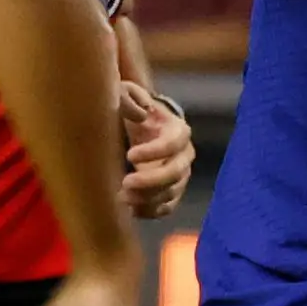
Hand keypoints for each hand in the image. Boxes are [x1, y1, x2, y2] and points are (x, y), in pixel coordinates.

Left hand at [120, 83, 193, 218]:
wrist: (140, 129)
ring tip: (122, 198)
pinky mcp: (171, 192)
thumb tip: (141, 114)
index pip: (172, 144)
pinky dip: (150, 212)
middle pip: (175, 173)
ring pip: (170, 193)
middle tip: (125, 183)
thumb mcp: (127, 94)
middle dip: (151, 181)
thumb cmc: (133, 109)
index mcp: (177, 130)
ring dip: (147, 199)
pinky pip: (166, 208)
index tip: (130, 155)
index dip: (154, 152)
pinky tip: (131, 210)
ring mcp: (180, 176)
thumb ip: (130, 97)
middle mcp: (184, 155)